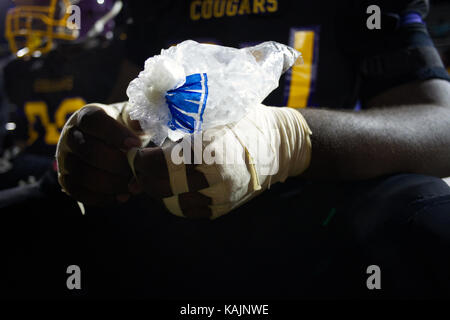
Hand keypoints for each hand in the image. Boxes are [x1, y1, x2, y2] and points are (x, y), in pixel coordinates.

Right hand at [56, 104, 141, 205]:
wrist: (106, 144)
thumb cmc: (121, 128)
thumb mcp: (129, 119)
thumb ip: (136, 119)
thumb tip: (140, 123)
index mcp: (86, 116)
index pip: (92, 121)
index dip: (114, 133)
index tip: (136, 144)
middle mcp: (70, 135)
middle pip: (87, 150)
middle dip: (116, 163)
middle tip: (136, 169)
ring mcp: (65, 158)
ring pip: (81, 173)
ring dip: (110, 183)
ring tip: (131, 185)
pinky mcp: (66, 179)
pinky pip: (77, 192)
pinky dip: (101, 197)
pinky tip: (122, 197)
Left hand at [129, 104, 311, 218]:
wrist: (281, 146)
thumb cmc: (248, 122)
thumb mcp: (218, 110)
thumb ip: (187, 115)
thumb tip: (151, 116)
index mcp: (210, 150)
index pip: (158, 163)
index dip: (139, 159)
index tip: (134, 151)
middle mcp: (214, 179)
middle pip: (160, 187)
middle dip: (143, 176)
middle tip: (139, 164)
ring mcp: (220, 198)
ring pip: (172, 203)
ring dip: (157, 190)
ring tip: (154, 174)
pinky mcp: (224, 209)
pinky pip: (189, 210)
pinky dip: (175, 199)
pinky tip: (173, 185)